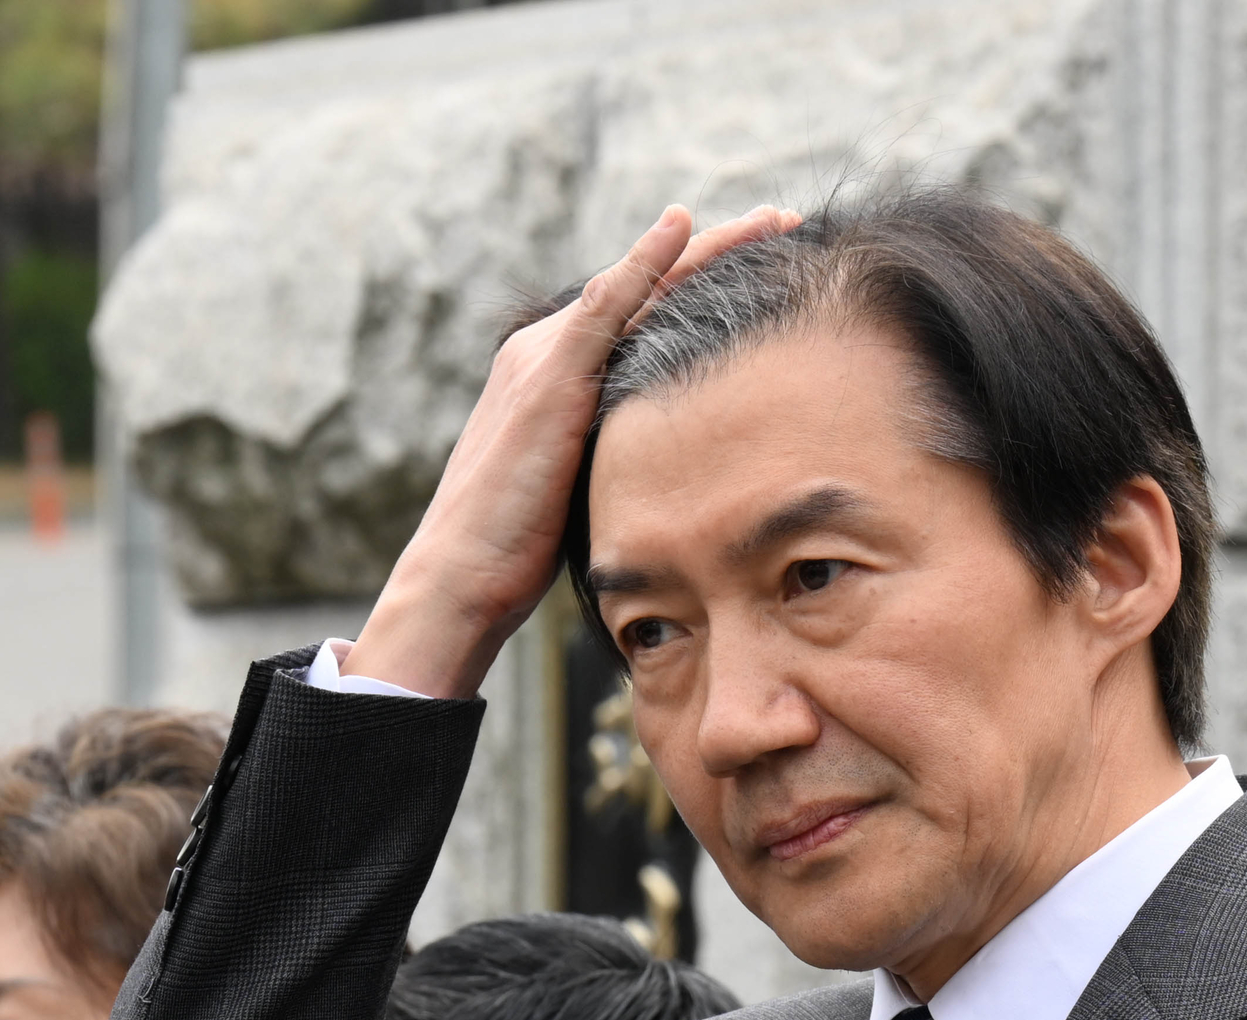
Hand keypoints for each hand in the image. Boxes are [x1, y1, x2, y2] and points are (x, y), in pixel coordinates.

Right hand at [339, 201, 800, 698]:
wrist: (463, 574)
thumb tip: (676, 468)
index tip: (759, 265)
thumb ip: (618, 455)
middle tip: (783, 221)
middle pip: (646, 287)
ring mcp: (545, 356)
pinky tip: (681, 226)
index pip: (637, 314)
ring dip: (705, 247)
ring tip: (770, 219)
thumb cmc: (520, 549)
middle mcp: (545, 348)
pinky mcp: (548, 376)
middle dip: (717, 252)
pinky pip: (606, 305)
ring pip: (637, 283)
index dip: (696, 284)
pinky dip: (643, 262)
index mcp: (554, 373)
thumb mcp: (582, 488)